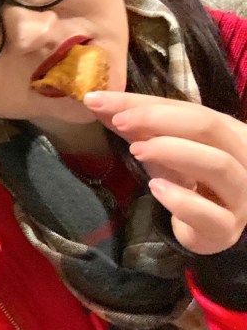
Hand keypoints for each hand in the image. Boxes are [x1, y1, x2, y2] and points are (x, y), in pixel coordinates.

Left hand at [84, 91, 246, 254]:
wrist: (205, 229)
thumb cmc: (188, 181)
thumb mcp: (163, 147)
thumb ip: (136, 126)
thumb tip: (97, 101)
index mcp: (228, 131)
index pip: (187, 108)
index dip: (144, 103)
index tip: (101, 100)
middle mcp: (242, 158)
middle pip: (209, 126)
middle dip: (159, 120)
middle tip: (120, 122)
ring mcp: (239, 195)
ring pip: (218, 165)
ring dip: (172, 152)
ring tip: (136, 150)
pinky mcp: (226, 229)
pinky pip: (211, 214)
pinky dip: (182, 200)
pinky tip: (156, 188)